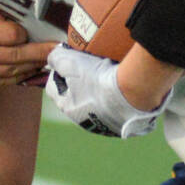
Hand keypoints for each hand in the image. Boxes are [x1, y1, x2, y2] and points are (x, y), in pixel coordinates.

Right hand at [0, 10, 55, 99]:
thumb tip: (18, 24)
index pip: (13, 35)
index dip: (23, 35)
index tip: (26, 34)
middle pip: (18, 55)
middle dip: (41, 53)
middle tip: (58, 50)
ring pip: (14, 72)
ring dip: (33, 66)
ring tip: (47, 60)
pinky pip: (4, 83)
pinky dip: (19, 77)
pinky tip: (29, 71)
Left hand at [45, 45, 163, 137]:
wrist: (131, 92)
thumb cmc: (97, 78)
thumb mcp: (70, 61)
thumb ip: (56, 58)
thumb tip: (52, 59)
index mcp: (68, 108)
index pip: (54, 89)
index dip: (58, 73)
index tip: (68, 62)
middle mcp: (84, 121)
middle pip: (76, 98)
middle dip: (79, 84)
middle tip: (89, 68)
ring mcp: (104, 126)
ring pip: (96, 107)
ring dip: (98, 93)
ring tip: (107, 76)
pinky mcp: (122, 125)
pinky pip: (116, 111)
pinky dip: (116, 100)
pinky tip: (122, 88)